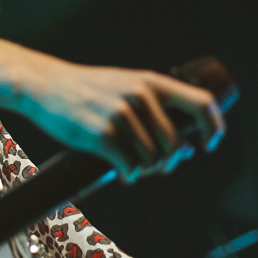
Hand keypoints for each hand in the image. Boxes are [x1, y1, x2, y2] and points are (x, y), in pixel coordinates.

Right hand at [24, 62, 225, 183]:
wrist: (45, 86)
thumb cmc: (87, 89)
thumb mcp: (126, 85)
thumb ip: (155, 107)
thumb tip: (187, 147)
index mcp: (151, 81)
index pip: (202, 103)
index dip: (213, 128)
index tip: (209, 145)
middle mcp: (140, 95)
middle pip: (175, 145)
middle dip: (168, 162)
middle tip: (155, 165)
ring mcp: (121, 115)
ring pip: (152, 160)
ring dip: (144, 169)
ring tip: (129, 163)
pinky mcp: (102, 135)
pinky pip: (131, 168)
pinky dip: (128, 175)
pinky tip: (119, 170)